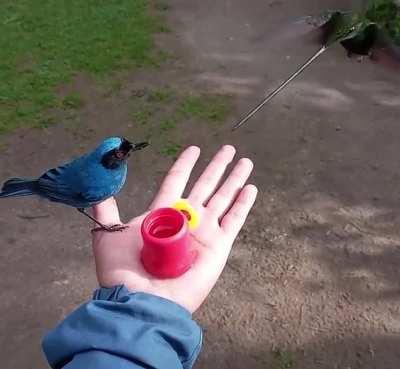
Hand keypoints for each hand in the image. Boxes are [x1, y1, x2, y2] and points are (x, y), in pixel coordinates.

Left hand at [92, 145, 256, 312]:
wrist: (142, 300)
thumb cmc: (123, 270)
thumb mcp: (107, 234)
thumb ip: (105, 211)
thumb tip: (98, 191)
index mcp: (163, 214)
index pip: (177, 181)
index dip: (185, 164)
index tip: (194, 149)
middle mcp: (186, 219)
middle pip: (205, 185)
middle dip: (217, 167)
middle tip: (228, 148)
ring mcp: (204, 232)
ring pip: (224, 197)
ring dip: (234, 179)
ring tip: (245, 161)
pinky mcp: (218, 246)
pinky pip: (235, 220)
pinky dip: (243, 204)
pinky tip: (251, 188)